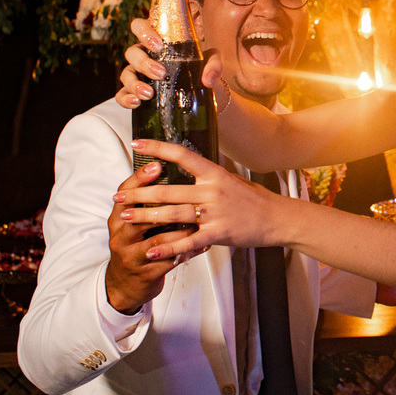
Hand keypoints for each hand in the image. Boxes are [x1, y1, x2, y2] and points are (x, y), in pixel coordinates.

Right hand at [105, 161, 200, 313]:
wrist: (126, 284)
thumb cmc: (137, 244)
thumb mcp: (133, 223)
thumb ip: (145, 201)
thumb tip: (165, 167)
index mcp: (118, 218)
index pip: (124, 193)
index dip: (139, 178)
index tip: (157, 164)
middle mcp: (120, 236)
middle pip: (136, 215)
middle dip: (159, 201)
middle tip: (184, 189)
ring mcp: (132, 256)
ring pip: (157, 241)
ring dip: (180, 231)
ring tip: (200, 221)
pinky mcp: (146, 273)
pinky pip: (170, 261)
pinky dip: (188, 251)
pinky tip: (204, 245)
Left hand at [114, 139, 291, 257]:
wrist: (277, 218)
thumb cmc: (253, 199)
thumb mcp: (232, 180)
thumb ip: (208, 176)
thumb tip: (188, 165)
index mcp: (215, 173)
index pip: (182, 155)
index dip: (158, 148)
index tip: (137, 144)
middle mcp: (212, 190)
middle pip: (168, 190)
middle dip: (139, 194)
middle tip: (118, 196)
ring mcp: (215, 213)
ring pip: (173, 214)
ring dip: (146, 217)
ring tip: (126, 218)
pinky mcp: (218, 233)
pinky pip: (188, 242)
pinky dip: (168, 247)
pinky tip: (151, 250)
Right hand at [115, 18, 222, 109]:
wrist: (205, 94)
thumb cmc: (203, 70)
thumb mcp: (212, 62)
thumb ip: (214, 65)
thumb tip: (208, 79)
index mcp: (158, 41)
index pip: (141, 27)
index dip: (144, 32)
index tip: (158, 45)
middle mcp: (144, 56)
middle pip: (131, 53)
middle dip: (143, 63)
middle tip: (161, 73)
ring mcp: (138, 74)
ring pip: (125, 74)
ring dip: (134, 83)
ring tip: (149, 94)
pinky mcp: (136, 93)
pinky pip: (122, 95)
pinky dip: (125, 98)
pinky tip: (136, 103)